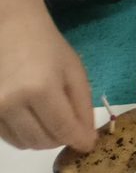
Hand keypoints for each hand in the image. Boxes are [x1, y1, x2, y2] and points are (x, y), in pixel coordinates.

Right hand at [0, 0, 95, 152]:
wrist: (11, 29)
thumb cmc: (48, 47)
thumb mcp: (74, 73)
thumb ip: (82, 108)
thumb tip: (86, 140)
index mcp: (39, 89)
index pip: (62, 130)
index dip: (79, 140)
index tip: (89, 143)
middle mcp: (11, 102)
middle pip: (42, 141)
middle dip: (62, 139)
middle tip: (71, 125)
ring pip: (24, 143)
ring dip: (43, 139)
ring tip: (52, 119)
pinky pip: (8, 137)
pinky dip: (25, 134)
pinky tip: (33, 117)